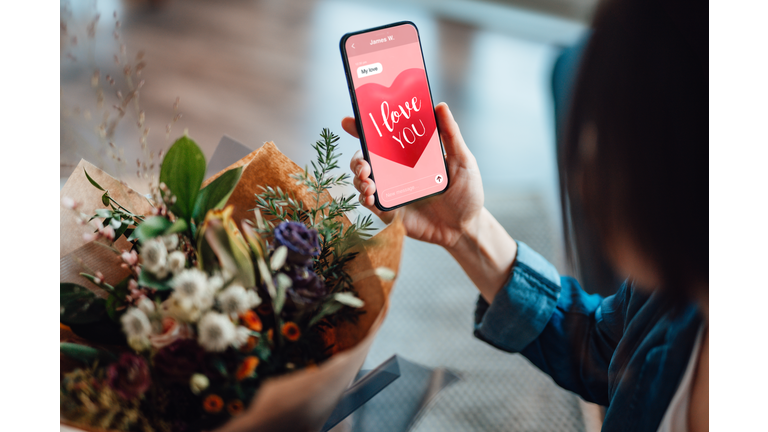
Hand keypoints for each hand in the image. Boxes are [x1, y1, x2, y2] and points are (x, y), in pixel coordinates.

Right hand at [343, 102, 483, 249]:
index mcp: (410, 155)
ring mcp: (392, 191)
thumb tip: (441, 106)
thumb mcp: (462, 160)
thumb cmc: (466, 192)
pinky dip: (364, 198)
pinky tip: (370, 195)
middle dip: (357, 158)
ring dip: (359, 178)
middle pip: (365, 159)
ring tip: (368, 180)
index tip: (350, 121)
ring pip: (362, 180)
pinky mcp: (390, 211)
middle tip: (363, 162)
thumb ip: (450, 135)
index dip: (363, 128)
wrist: (466, 227)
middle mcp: (396, 171)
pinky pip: (370, 203)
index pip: (383, 138)